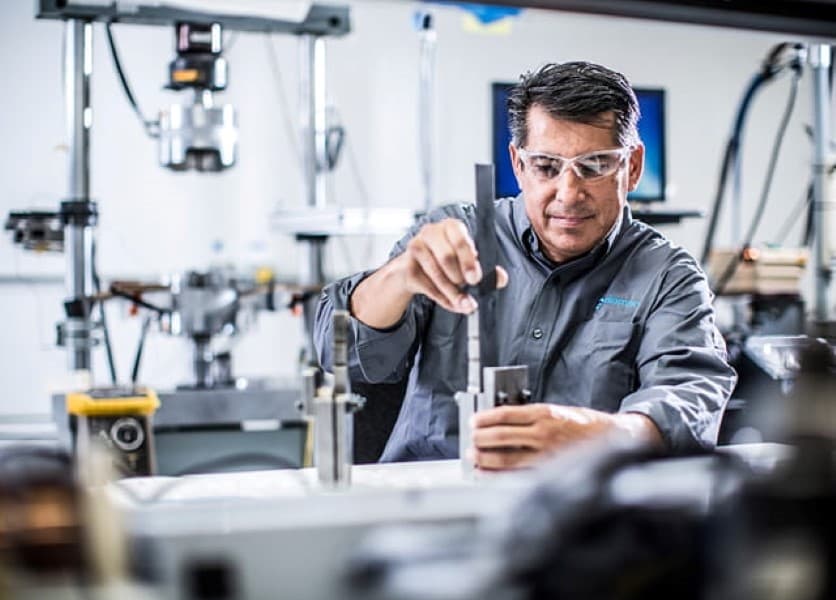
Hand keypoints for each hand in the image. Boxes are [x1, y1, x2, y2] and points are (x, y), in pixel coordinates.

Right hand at [395, 218, 507, 313]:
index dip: (469, 260)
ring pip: (437, 275)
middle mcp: (430, 233)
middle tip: (469, 288)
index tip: (476, 278)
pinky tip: (452, 303)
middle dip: (460, 277)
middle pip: (446, 257)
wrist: (413, 267)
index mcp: (450, 227)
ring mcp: (415, 248)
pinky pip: (428, 287)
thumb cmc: (445, 259)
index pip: (460, 239)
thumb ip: (485, 269)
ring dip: (453, 293)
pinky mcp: (406, 267)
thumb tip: (501, 278)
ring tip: (464, 303)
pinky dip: (443, 299)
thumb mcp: (467, 260)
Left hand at [470, 404, 662, 470]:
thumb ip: (531, 416)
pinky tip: (489, 475)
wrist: (615, 438)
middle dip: (481, 439)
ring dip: (486, 459)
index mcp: (544, 414)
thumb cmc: (586, 424)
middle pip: (501, 437)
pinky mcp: (550, 471)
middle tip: (471, 440)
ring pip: (507, 459)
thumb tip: (502, 421)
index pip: (505, 415)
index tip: (473, 421)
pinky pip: (518, 475)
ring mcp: (546, 454)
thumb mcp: (558, 410)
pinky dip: (500, 476)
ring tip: (475, 457)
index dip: (485, 418)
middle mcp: (543, 433)